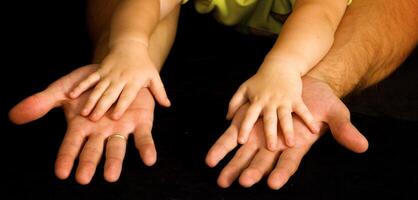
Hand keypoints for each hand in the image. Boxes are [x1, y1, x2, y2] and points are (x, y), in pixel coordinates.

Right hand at [9, 65, 157, 183]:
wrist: (117, 71)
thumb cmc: (89, 86)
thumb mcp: (64, 90)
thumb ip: (42, 103)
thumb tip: (13, 116)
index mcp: (82, 127)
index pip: (71, 145)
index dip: (67, 157)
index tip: (62, 173)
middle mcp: (101, 132)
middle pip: (94, 150)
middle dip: (89, 163)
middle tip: (84, 178)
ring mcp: (121, 128)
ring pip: (117, 147)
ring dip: (115, 161)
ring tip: (111, 176)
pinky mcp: (140, 123)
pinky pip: (143, 137)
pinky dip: (146, 148)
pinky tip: (148, 160)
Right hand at [69, 41, 169, 120]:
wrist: (130, 44)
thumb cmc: (144, 64)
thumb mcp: (154, 77)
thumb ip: (160, 92)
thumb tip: (168, 105)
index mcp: (133, 82)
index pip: (127, 96)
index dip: (121, 106)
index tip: (115, 117)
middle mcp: (120, 79)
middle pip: (110, 94)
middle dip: (102, 107)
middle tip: (94, 120)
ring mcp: (109, 74)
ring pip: (98, 89)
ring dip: (90, 100)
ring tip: (84, 113)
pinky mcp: (100, 70)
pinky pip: (89, 79)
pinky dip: (81, 86)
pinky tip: (72, 95)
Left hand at [207, 76, 368, 188]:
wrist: (302, 86)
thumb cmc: (321, 102)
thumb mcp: (334, 113)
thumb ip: (343, 129)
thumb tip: (362, 146)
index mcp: (296, 146)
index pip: (289, 164)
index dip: (281, 172)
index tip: (273, 183)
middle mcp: (276, 146)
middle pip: (262, 164)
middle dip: (252, 172)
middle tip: (241, 182)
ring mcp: (261, 136)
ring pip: (244, 154)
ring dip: (232, 166)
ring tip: (221, 179)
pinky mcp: (248, 124)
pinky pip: (233, 136)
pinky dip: (223, 146)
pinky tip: (211, 158)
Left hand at [227, 63, 318, 150]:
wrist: (280, 65)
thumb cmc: (261, 79)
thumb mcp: (244, 89)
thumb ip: (234, 103)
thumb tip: (227, 119)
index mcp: (256, 101)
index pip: (249, 116)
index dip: (245, 127)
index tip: (241, 141)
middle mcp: (269, 102)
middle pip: (269, 120)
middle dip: (269, 133)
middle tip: (270, 148)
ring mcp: (283, 100)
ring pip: (285, 117)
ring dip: (288, 130)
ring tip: (291, 144)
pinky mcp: (295, 98)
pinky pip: (303, 110)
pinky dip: (309, 119)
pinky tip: (315, 131)